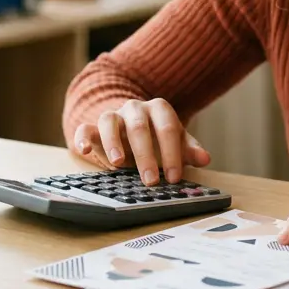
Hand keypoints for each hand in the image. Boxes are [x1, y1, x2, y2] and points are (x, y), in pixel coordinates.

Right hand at [71, 98, 210, 184]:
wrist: (132, 126)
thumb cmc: (158, 138)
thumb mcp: (176, 142)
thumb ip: (189, 150)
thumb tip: (205, 158)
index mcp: (159, 109)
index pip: (168, 128)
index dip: (172, 152)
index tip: (174, 177)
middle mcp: (135, 108)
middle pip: (139, 127)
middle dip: (146, 155)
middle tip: (151, 180)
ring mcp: (113, 115)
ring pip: (109, 121)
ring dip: (113, 142)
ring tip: (117, 165)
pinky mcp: (94, 126)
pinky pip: (85, 128)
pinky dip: (83, 138)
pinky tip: (85, 151)